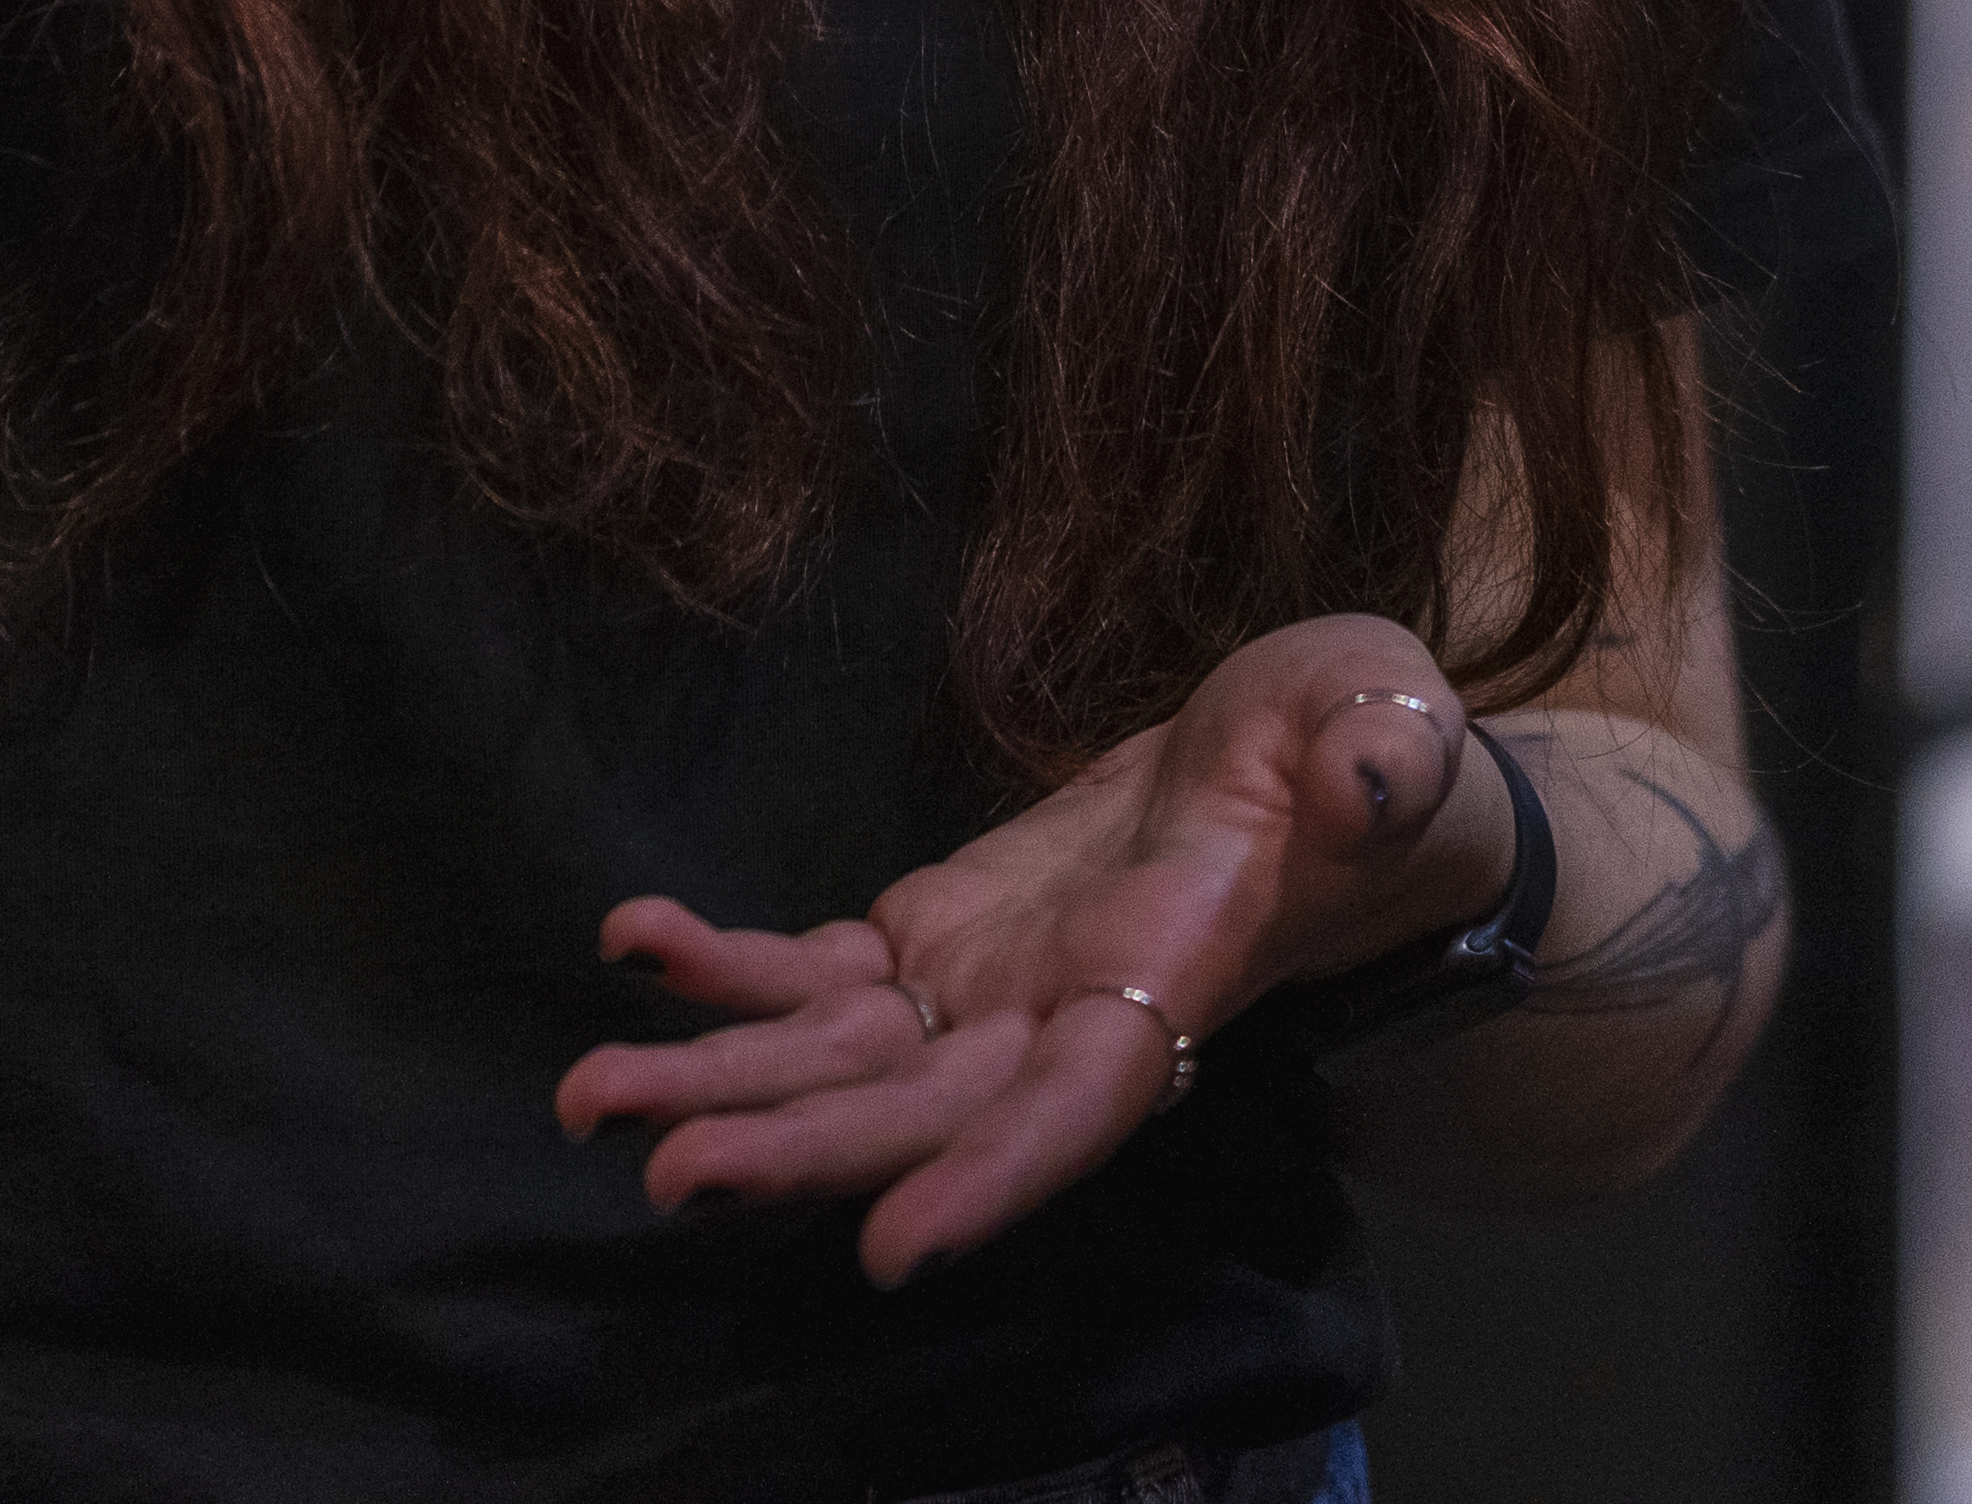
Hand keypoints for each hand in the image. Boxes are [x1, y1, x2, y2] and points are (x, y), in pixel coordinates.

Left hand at [554, 618, 1509, 1288]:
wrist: (1299, 763)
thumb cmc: (1358, 748)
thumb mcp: (1386, 725)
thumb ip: (1380, 765)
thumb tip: (1374, 777)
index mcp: (1171, 986)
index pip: (1075, 1108)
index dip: (989, 1178)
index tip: (893, 1247)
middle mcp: (1057, 1023)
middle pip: (916, 1115)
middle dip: (796, 1151)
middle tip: (667, 1175)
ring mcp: (983, 991)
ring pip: (837, 1065)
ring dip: (716, 1085)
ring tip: (585, 1098)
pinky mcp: (932, 938)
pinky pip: (814, 974)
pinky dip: (722, 968)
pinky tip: (633, 945)